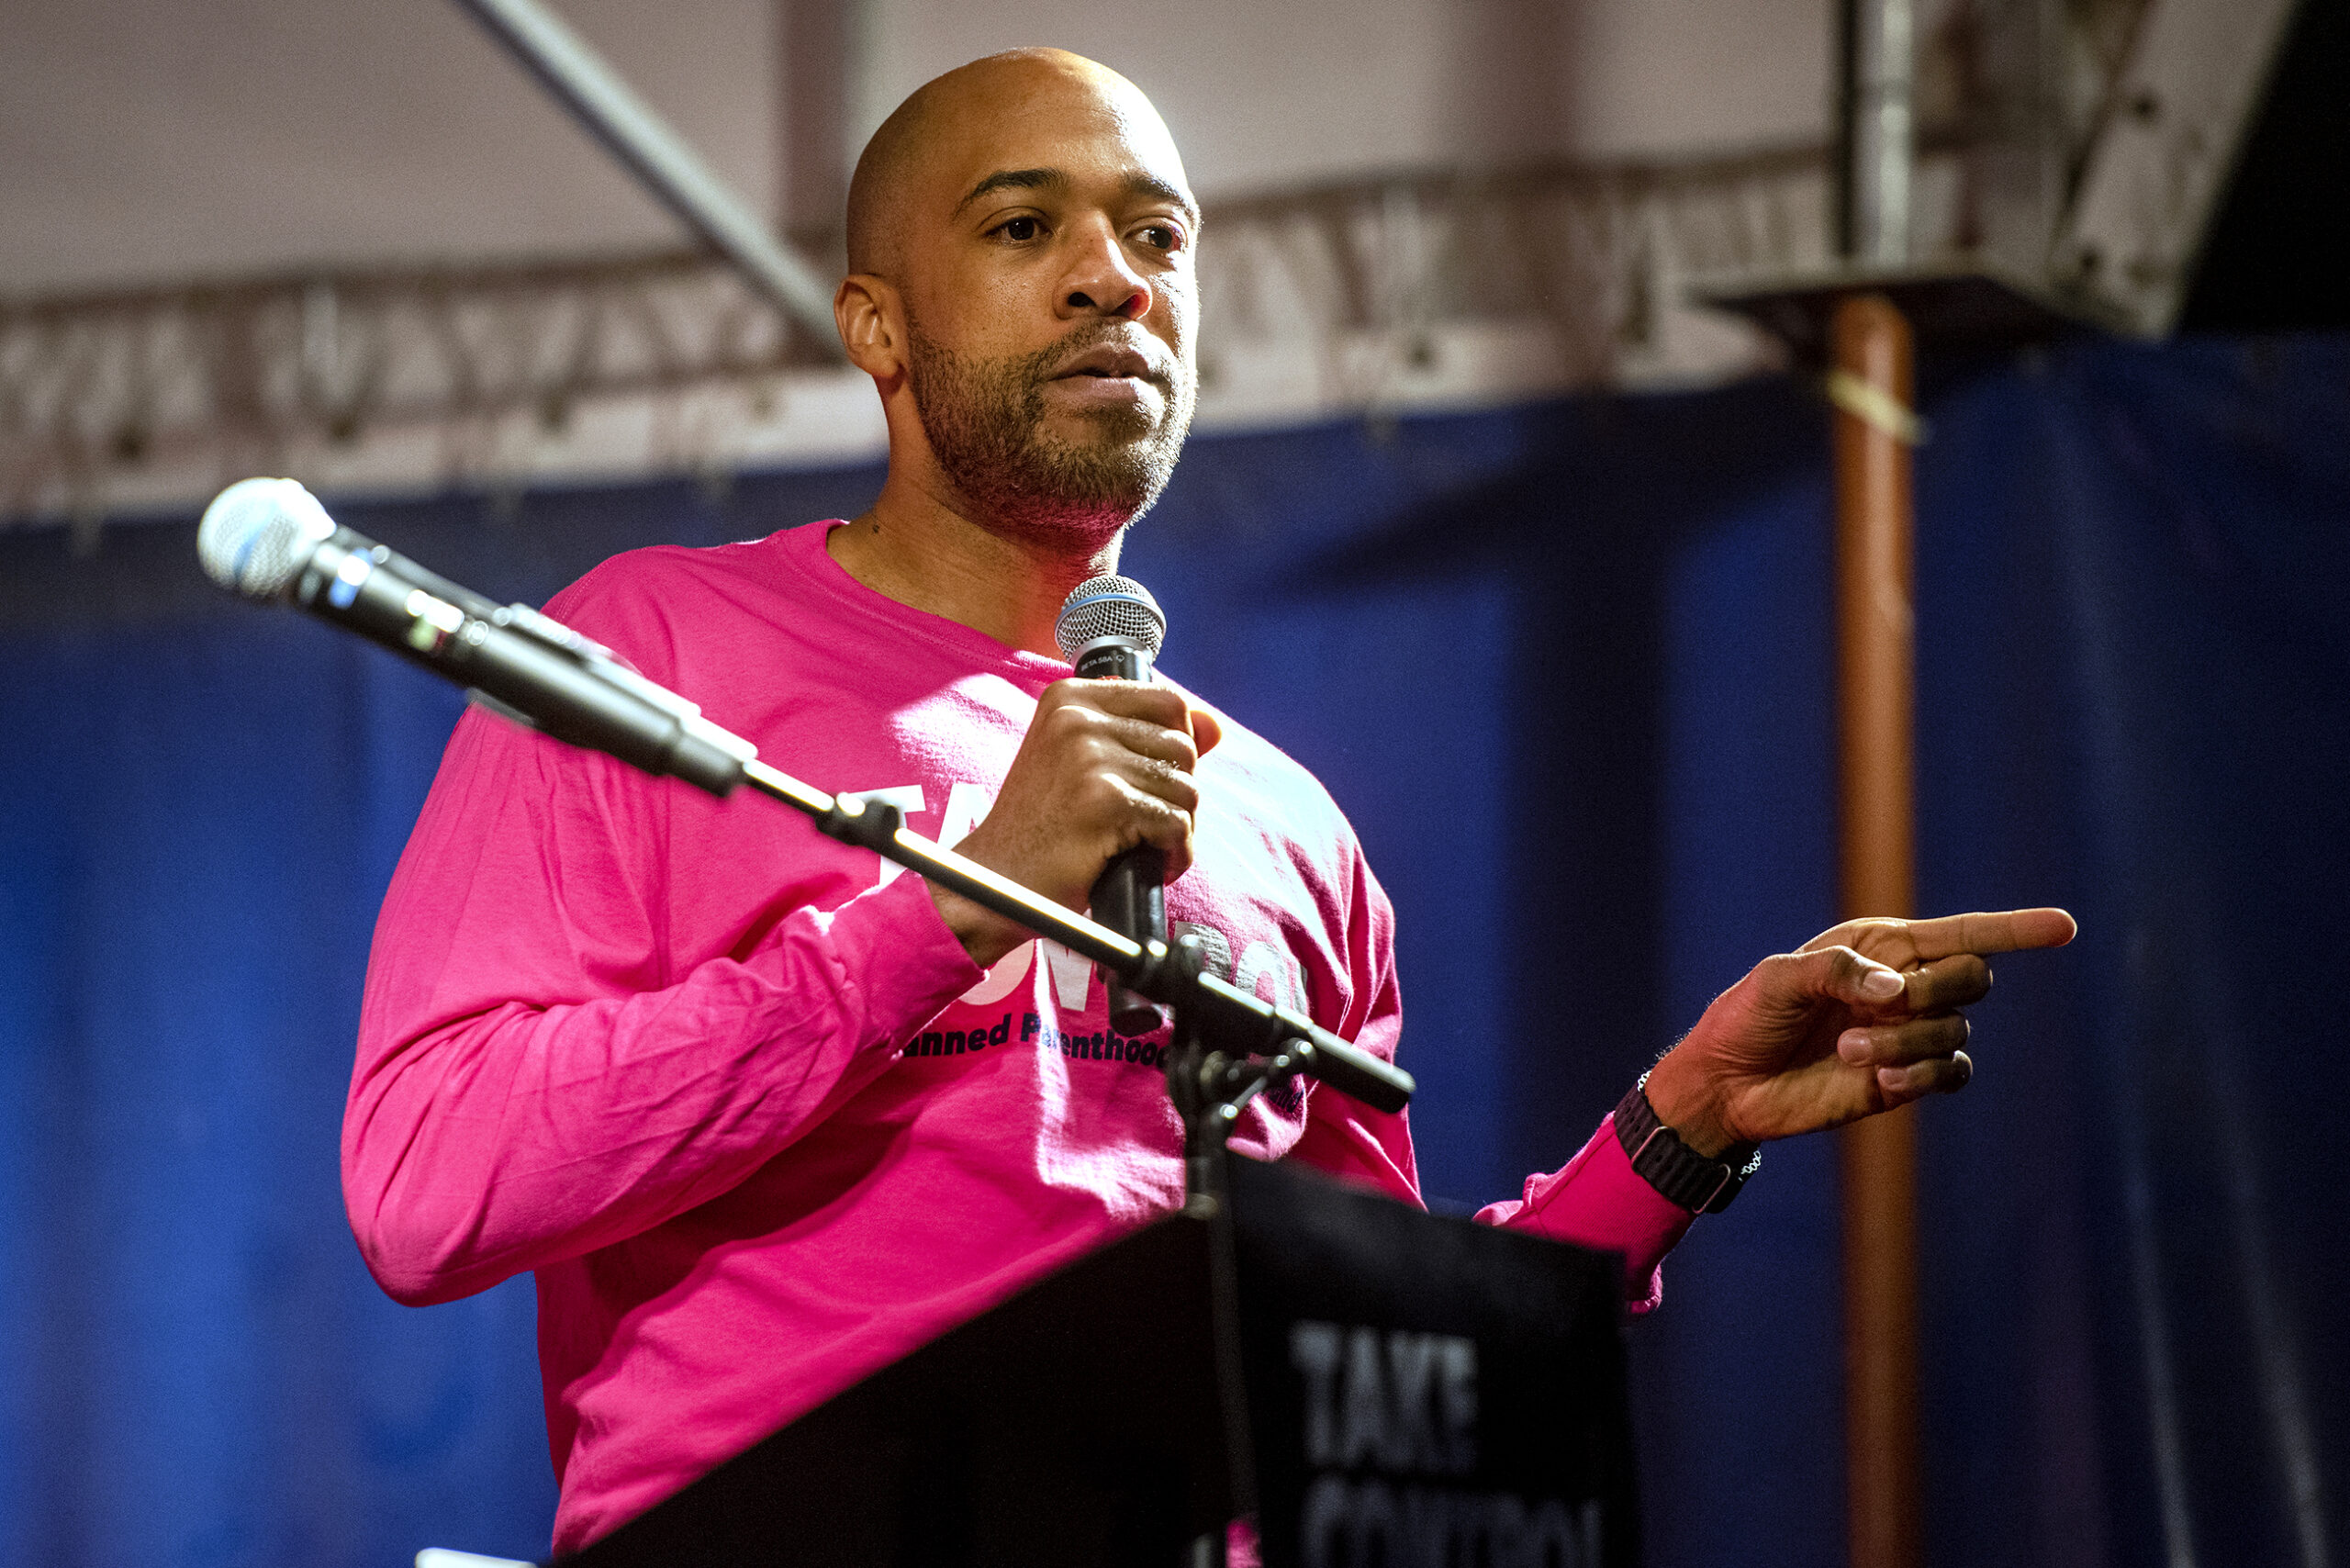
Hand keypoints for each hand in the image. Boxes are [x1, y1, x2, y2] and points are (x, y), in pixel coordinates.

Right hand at [933, 679, 1223, 965]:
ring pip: (1186, 788)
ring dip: (1176, 827)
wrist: (992, 883)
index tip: (1148, 781)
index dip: (1176, 746)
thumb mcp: (1087, 766)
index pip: (1169, 702)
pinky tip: (1146, 864)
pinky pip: (1176, 824)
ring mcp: (1089, 756)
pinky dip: (1174, 854)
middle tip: (1141, 823)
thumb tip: (1214, 725)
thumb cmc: (1041, 829)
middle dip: (1175, 792)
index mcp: (1071, 698)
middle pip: (1184, 746)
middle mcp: (1078, 717)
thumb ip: (1148, 738)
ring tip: (1139, 845)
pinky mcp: (1103, 801)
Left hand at [1642, 908, 2075, 1155]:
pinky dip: (1922, 1075)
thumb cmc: (1748, 1017)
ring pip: (1954, 1029)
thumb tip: (1897, 989)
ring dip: (1907, 1041)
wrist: (1730, 1082)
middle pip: (1972, 977)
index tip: (2065, 927)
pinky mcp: (1904, 1079)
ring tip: (1847, 1052)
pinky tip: (1879, 1080)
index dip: (2016, 929)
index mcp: (1881, 946)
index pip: (1963, 933)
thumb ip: (1836, 971)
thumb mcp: (1779, 979)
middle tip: (1887, 1004)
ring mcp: (1908, 1033)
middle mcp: (1904, 985)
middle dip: (1939, 989)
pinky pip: (1949, 1072)